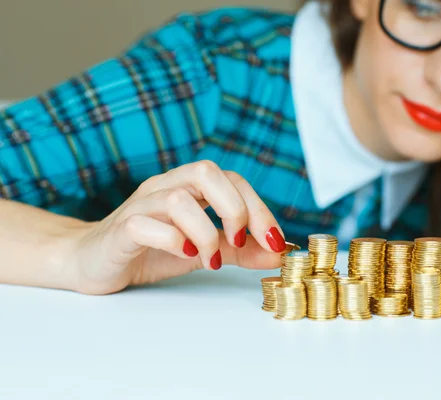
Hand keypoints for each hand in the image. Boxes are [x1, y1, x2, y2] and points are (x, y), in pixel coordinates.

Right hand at [68, 160, 286, 294]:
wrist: (94, 261)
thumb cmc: (151, 250)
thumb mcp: (205, 250)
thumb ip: (240, 250)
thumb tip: (280, 252)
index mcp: (189, 187)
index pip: (231, 179)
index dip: (258, 206)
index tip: (275, 240)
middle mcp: (165, 187)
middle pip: (206, 172)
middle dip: (234, 208)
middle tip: (238, 242)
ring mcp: (141, 205)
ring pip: (178, 198)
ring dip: (205, 232)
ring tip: (209, 259)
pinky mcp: (120, 229)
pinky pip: (145, 224)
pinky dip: (172, 240)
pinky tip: (183, 256)